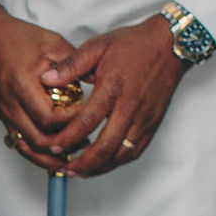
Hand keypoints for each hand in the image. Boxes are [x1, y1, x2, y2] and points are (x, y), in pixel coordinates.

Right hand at [0, 6, 87, 172]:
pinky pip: (20, 142)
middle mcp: (9, 103)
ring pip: (28, 147)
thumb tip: (99, 81)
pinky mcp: (3, 117)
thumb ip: (75, 64)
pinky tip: (55, 153)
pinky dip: (37, 151)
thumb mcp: (53, 43)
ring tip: (73, 155)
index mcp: (21, 84)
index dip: (70, 122)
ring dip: (50, 155)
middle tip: (85, 140)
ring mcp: (4, 113)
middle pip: (39, 140)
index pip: (49, 119)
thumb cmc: (20, 38)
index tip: (87, 114)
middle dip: (64, 145)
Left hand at [51, 16, 187, 175]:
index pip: (87, 122)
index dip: (68, 139)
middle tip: (65, 169)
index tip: (54, 148)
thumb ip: (71, 65)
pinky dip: (118, 161)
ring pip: (121, 153)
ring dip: (100, 167)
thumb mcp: (97, 46)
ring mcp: (143, 118)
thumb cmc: (134, 44)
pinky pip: (135, 150)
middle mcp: (129, 107)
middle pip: (105, 146)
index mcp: (112, 88)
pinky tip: (104, 164)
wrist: (169, 45)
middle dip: (83, 163)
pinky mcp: (152, 123)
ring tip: (81, 172)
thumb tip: (46, 79)